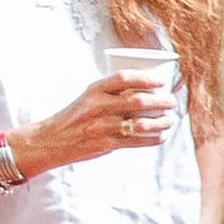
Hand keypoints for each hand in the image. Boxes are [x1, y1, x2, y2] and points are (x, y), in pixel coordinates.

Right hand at [27, 70, 176, 172]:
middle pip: (138, 101)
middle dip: (161, 101)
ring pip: (141, 123)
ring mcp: (102, 127)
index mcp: (94, 90)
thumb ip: (112, 93)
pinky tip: (161, 135)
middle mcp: (98, 107)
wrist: (51, 140)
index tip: (161, 81)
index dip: (146, 78)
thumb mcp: (88, 97)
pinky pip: (136, 141)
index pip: (124, 78)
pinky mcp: (106, 144)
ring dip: (161, 121)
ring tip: (170, 119)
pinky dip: (153, 138)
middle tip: (171, 101)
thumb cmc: (75, 116)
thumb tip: (146, 89)